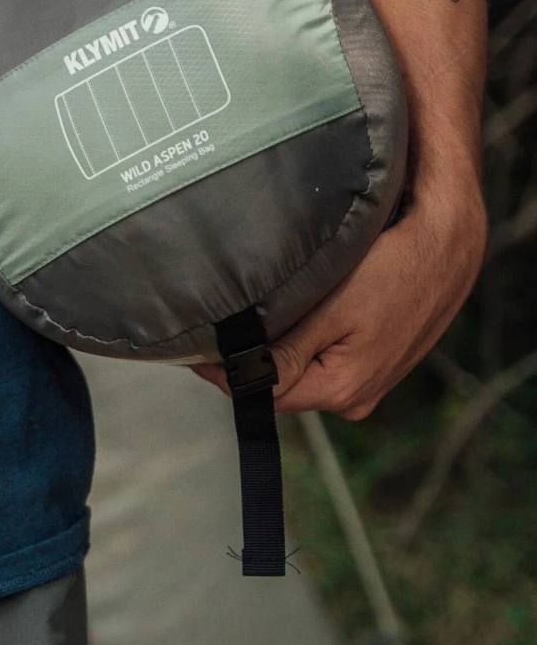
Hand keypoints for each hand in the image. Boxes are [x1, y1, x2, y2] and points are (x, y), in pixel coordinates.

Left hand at [194, 179, 485, 419]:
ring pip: (302, 376)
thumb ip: (285, 352)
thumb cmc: (393, 269)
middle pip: (282, 388)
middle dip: (249, 364)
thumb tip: (239, 377)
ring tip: (254, 322)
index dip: (225, 373)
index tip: (196, 350)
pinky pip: (324, 364)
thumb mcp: (330, 310)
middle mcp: (355, 398)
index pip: (264, 394)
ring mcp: (368, 385)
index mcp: (342, 390)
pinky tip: (296, 320)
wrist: (449, 245)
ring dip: (276, 355)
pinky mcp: (375, 367)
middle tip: (218, 332)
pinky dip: (304, 347)